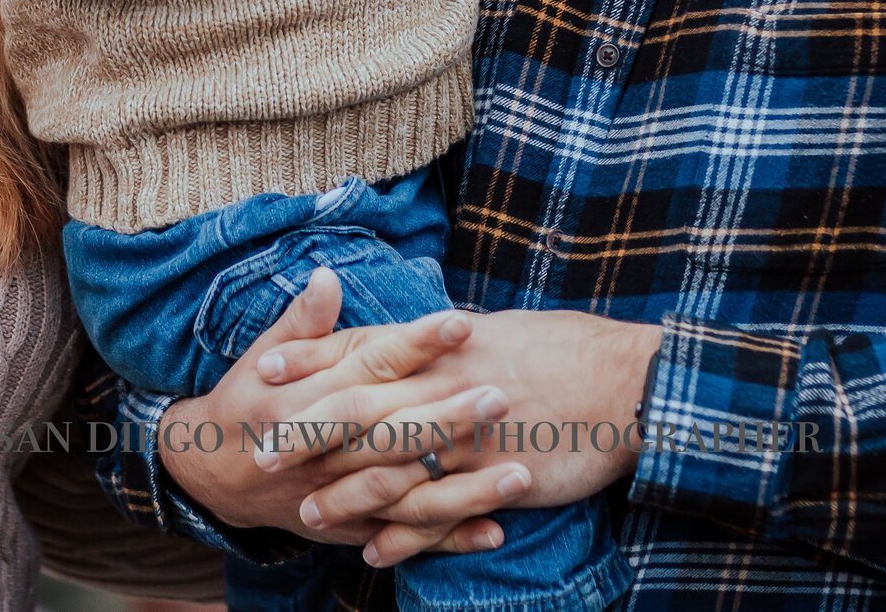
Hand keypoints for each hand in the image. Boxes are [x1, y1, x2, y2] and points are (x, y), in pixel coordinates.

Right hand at [156, 267, 509, 559]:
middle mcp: (327, 449)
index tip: (461, 323)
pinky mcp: (353, 526)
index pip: (370, 365)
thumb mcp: (259, 356)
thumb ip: (301, 322)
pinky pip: (405, 535)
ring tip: (521, 472)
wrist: (210, 474)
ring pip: (407, 491)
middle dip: (450, 415)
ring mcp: (342, 494)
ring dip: (464, 486)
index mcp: (307, 398)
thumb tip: (327, 277)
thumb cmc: (245, 403)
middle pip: (395, 430)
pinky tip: (496, 530)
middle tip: (504, 393)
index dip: (415, 344)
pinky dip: (450, 538)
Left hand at [259, 309, 663, 565]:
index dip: (310, 358)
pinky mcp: (497, 477)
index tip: (262, 370)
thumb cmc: (563, 350)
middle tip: (259, 452)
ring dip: (346, 493)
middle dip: (306, 431)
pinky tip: (375, 553)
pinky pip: (440, 512)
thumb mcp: (497, 331)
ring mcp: (470, 435)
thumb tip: (414, 334)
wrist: (626, 381)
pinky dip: (406, 535)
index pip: (361, 346)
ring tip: (306, 514)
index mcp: (443, 344)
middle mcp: (446, 385)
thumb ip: (445, 341)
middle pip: (360, 407)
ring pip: (393, 467)